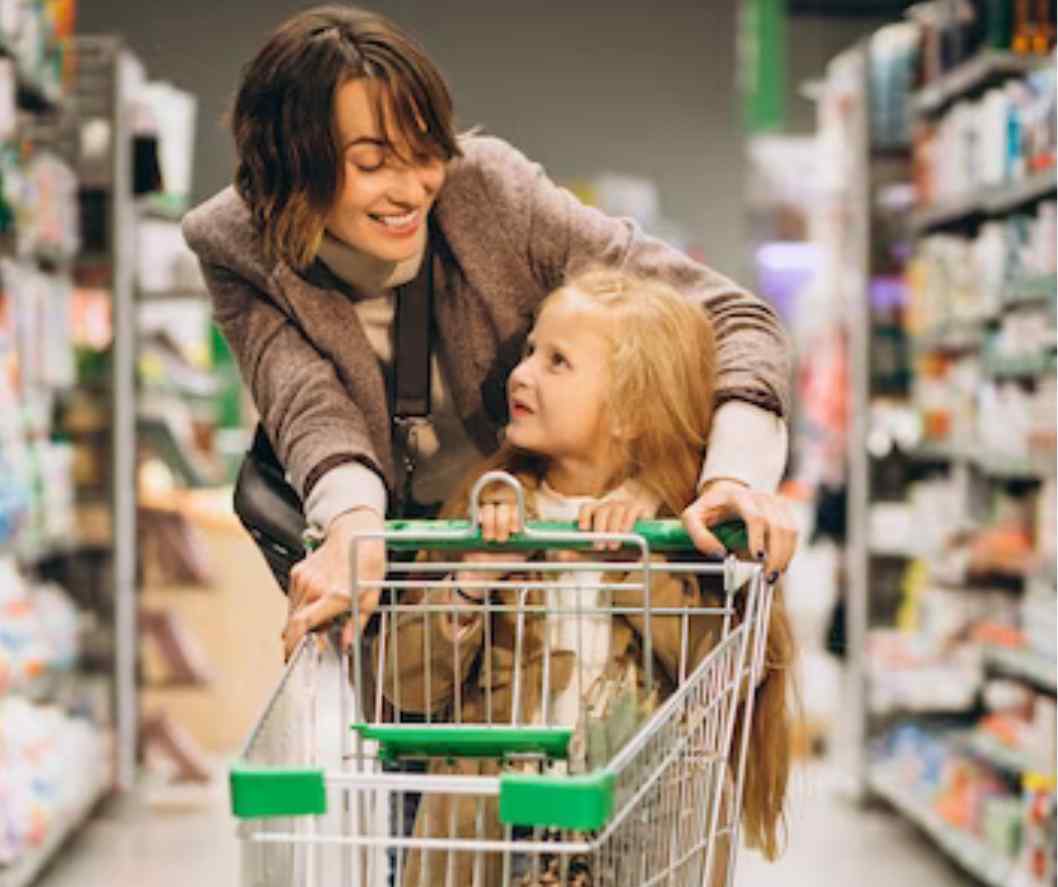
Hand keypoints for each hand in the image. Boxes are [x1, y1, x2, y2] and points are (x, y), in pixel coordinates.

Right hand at [283, 507, 385, 658]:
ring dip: (301, 624)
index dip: (295, 645)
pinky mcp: (297, 573)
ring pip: (292, 613)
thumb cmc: (367, 562)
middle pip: (295, 623)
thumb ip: (356, 624)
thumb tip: (347, 645)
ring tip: (321, 620)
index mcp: (334, 594)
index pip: (303, 624)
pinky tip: (316, 605)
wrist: (355, 532)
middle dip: (300, 639)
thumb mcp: (371, 597)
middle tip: (312, 645)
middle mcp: (314, 586)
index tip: (294, 658)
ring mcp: (303, 579)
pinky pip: (293, 600)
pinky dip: (300, 609)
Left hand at [577, 499, 656, 550]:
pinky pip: (631, 512)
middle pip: (601, 511)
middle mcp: (609, 506)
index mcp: (597, 512)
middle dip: (599, 528)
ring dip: (613, 529)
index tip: (582, 530)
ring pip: (616, 510)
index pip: (587, 508)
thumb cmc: (618, 545)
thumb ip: (582, 553)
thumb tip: (562, 556)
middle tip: (599, 546)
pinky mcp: (639, 508)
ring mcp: (625, 505)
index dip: (583, 517)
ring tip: (613, 546)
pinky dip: (627, 524)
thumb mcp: (600, 551)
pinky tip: (626, 535)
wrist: (644, 541)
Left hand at [681, 479, 797, 580]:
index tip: (758, 558)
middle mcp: (761, 497)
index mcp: (738, 497)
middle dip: (776, 555)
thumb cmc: (708, 509)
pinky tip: (779, 565)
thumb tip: (719, 554)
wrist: (725, 494)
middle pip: (777, 526)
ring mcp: (775, 502)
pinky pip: (794, 532)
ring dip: (785, 555)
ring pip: (790, 530)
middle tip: (768, 577)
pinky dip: (789, 551)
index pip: (755, 518)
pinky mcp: (784, 510)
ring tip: (774, 575)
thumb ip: (699, 537)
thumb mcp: (692, 519)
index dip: (759, 538)